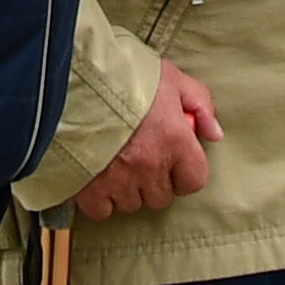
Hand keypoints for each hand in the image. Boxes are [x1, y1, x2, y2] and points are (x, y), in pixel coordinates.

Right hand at [61, 65, 220, 219]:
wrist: (71, 80)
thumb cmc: (122, 73)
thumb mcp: (170, 76)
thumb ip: (199, 103)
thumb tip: (214, 134)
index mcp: (174, 140)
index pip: (194, 180)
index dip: (184, 173)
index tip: (173, 161)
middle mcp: (150, 166)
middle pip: (161, 197)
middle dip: (155, 181)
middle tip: (141, 158)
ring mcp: (118, 181)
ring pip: (132, 204)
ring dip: (127, 190)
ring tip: (115, 164)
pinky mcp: (88, 189)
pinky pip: (102, 211)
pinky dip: (100, 199)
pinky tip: (96, 177)